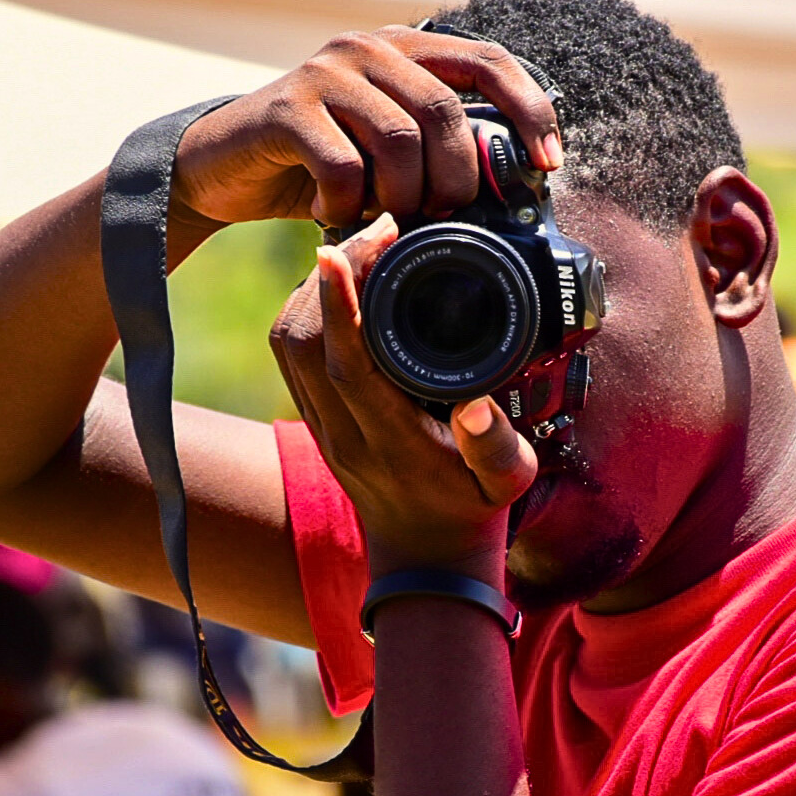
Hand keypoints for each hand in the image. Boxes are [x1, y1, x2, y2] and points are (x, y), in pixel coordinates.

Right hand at [172, 25, 562, 227]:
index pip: (489, 63)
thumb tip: (511, 190)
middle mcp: (369, 49)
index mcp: (406, 51)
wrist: (222, 168)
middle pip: (445, 113)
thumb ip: (439, 152)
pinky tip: (334, 216)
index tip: (549, 164)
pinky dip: (349, 206)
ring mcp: (325, 73)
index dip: (529, 111)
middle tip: (439, 219)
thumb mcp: (389, 153)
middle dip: (456, 180)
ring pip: (400, 141)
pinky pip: (344, 166)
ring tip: (384, 220)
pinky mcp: (287, 108)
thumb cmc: (319, 167)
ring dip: (403, 198)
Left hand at [269, 215, 537, 583]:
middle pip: (304, 342)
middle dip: (326, 277)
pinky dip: (306, 311)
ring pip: (288, 345)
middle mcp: (345, 433)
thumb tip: (478, 405)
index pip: (347, 364)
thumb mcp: (507, 483)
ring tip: (358, 250)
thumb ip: (495, 447)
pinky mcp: (316, 421)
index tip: (345, 249)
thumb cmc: (473, 512)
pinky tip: (339, 287)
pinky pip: (290, 356)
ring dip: (311, 290)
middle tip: (373, 233)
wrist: (426, 563)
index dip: (338, 303)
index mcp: (389, 441)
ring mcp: (323, 428)